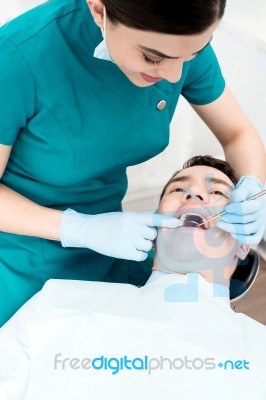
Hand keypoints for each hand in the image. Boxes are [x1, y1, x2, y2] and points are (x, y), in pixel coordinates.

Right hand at [60, 209, 181, 260]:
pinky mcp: (124, 252)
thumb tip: (158, 223)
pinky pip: (142, 256)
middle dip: (148, 236)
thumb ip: (141, 219)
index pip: (154, 218)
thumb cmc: (109, 222)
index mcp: (133, 216)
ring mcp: (128, 240)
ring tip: (130, 241)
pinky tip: (130, 249)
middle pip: (153, 235)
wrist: (89, 229)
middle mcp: (132, 227)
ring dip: (143, 246)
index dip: (168, 221)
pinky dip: (139, 255)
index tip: (179, 224)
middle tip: (137, 235)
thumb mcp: (125, 216)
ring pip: (148, 246)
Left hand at [217, 176, 265, 244]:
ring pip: (247, 230)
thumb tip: (235, 202)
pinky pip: (253, 240)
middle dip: (230, 219)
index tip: (227, 208)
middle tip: (220, 217)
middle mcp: (261, 215)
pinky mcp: (258, 232)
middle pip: (245, 220)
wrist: (253, 199)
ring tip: (221, 224)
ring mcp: (260, 224)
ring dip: (232, 228)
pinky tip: (231, 234)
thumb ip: (239, 193)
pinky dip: (243, 239)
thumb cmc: (246, 194)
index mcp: (258, 203)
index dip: (237, 209)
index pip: (249, 208)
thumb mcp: (243, 189)